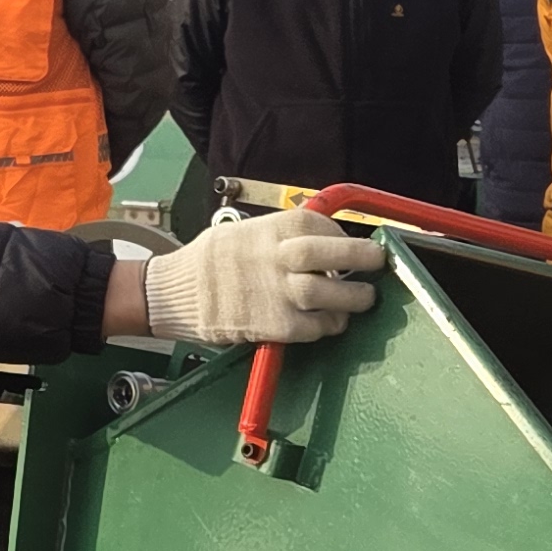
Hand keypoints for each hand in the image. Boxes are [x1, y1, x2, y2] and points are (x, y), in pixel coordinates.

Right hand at [139, 208, 394, 346]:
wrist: (173, 294)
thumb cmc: (208, 262)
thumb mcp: (242, 231)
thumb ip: (278, 235)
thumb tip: (317, 241)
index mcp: (269, 228)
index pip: (320, 224)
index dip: (341, 235)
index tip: (347, 245)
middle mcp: (276, 257)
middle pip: (333, 252)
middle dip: (363, 256)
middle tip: (378, 261)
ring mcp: (276, 292)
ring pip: (330, 292)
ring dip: (354, 297)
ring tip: (362, 299)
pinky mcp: (274, 325)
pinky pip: (315, 326)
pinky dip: (329, 325)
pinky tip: (330, 322)